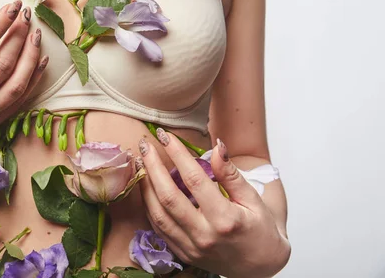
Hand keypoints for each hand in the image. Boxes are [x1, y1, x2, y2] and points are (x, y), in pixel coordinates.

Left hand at [138, 130, 290, 277]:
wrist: (261, 266)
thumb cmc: (260, 229)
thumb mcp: (253, 199)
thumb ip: (231, 174)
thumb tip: (217, 146)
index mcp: (225, 219)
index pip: (194, 180)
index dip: (178, 154)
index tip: (166, 136)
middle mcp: (204, 235)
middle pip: (168, 196)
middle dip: (153, 166)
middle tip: (144, 144)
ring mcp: (191, 247)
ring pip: (158, 214)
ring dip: (145, 186)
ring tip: (140, 162)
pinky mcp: (183, 253)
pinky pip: (158, 228)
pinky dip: (148, 206)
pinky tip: (146, 187)